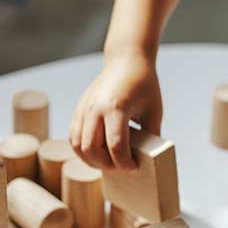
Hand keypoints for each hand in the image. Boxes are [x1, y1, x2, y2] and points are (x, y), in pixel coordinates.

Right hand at [69, 47, 162, 169]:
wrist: (125, 61)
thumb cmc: (144, 85)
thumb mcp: (154, 111)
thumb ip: (151, 136)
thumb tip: (149, 161)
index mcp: (116, 108)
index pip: (116, 146)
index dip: (125, 163)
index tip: (134, 167)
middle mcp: (96, 109)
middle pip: (92, 149)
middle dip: (106, 165)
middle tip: (120, 167)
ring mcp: (84, 109)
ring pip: (77, 146)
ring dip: (91, 160)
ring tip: (107, 162)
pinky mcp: (78, 110)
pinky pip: (73, 137)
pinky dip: (82, 150)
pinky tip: (96, 153)